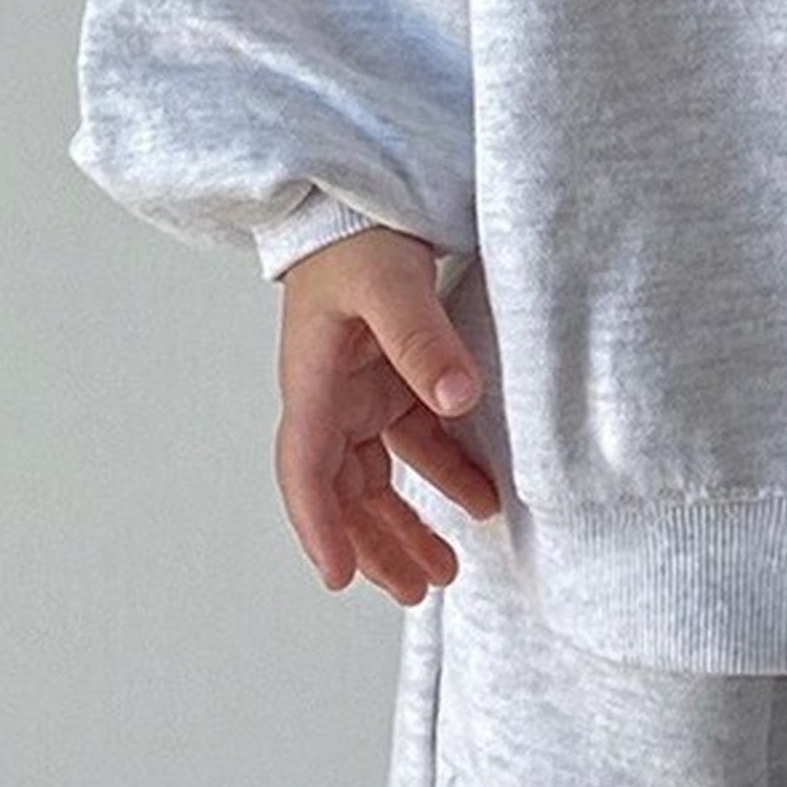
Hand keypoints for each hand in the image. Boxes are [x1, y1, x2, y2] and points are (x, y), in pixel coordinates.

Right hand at [273, 226, 499, 603]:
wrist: (357, 195)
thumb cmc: (357, 233)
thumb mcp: (388, 279)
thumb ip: (421, 336)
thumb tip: (456, 396)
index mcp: (315, 381)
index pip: (307, 470)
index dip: (320, 526)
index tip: (339, 577)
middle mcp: (331, 396)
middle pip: (342, 490)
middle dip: (374, 545)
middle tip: (417, 591)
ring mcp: (361, 390)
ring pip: (376, 477)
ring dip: (406, 523)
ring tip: (446, 569)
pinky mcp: (391, 378)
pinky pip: (412, 442)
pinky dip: (441, 474)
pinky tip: (479, 498)